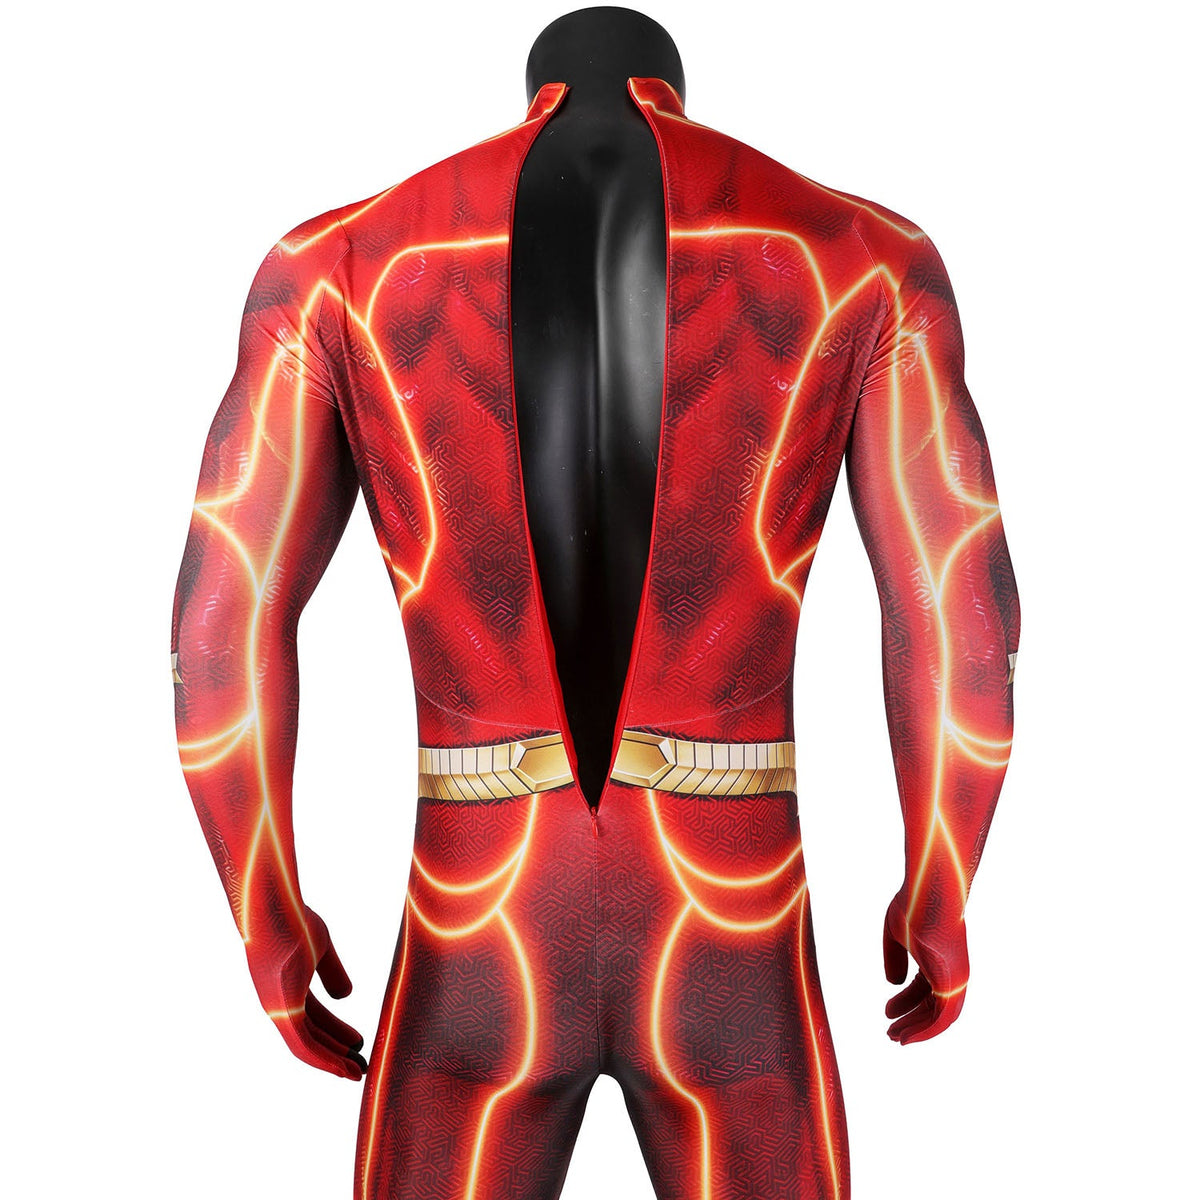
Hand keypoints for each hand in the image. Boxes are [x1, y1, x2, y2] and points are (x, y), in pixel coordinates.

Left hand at [251, 906, 367, 1079]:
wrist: (274, 908)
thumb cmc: (295, 920)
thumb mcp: (321, 948)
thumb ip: (332, 973)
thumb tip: (346, 996)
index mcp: (286, 990)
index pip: (313, 1020)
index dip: (336, 1033)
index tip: (357, 1043)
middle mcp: (278, 1005)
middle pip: (311, 1036)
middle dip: (337, 1053)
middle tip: (360, 1065)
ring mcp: (278, 1009)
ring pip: (306, 1048)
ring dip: (333, 1063)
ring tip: (357, 1073)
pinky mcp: (282, 1009)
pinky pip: (303, 1045)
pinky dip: (324, 1059)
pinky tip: (343, 1067)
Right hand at [882, 894, 967, 1044]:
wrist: (931, 893)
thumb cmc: (913, 906)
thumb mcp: (895, 933)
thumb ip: (894, 958)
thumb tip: (893, 983)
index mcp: (939, 960)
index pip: (923, 989)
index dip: (905, 1003)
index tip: (887, 1012)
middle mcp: (952, 973)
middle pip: (932, 1006)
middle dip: (911, 1021)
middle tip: (891, 1032)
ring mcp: (955, 979)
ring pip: (939, 1017)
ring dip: (917, 1031)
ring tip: (895, 1038)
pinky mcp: (953, 983)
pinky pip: (942, 1018)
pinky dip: (926, 1032)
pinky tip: (907, 1038)